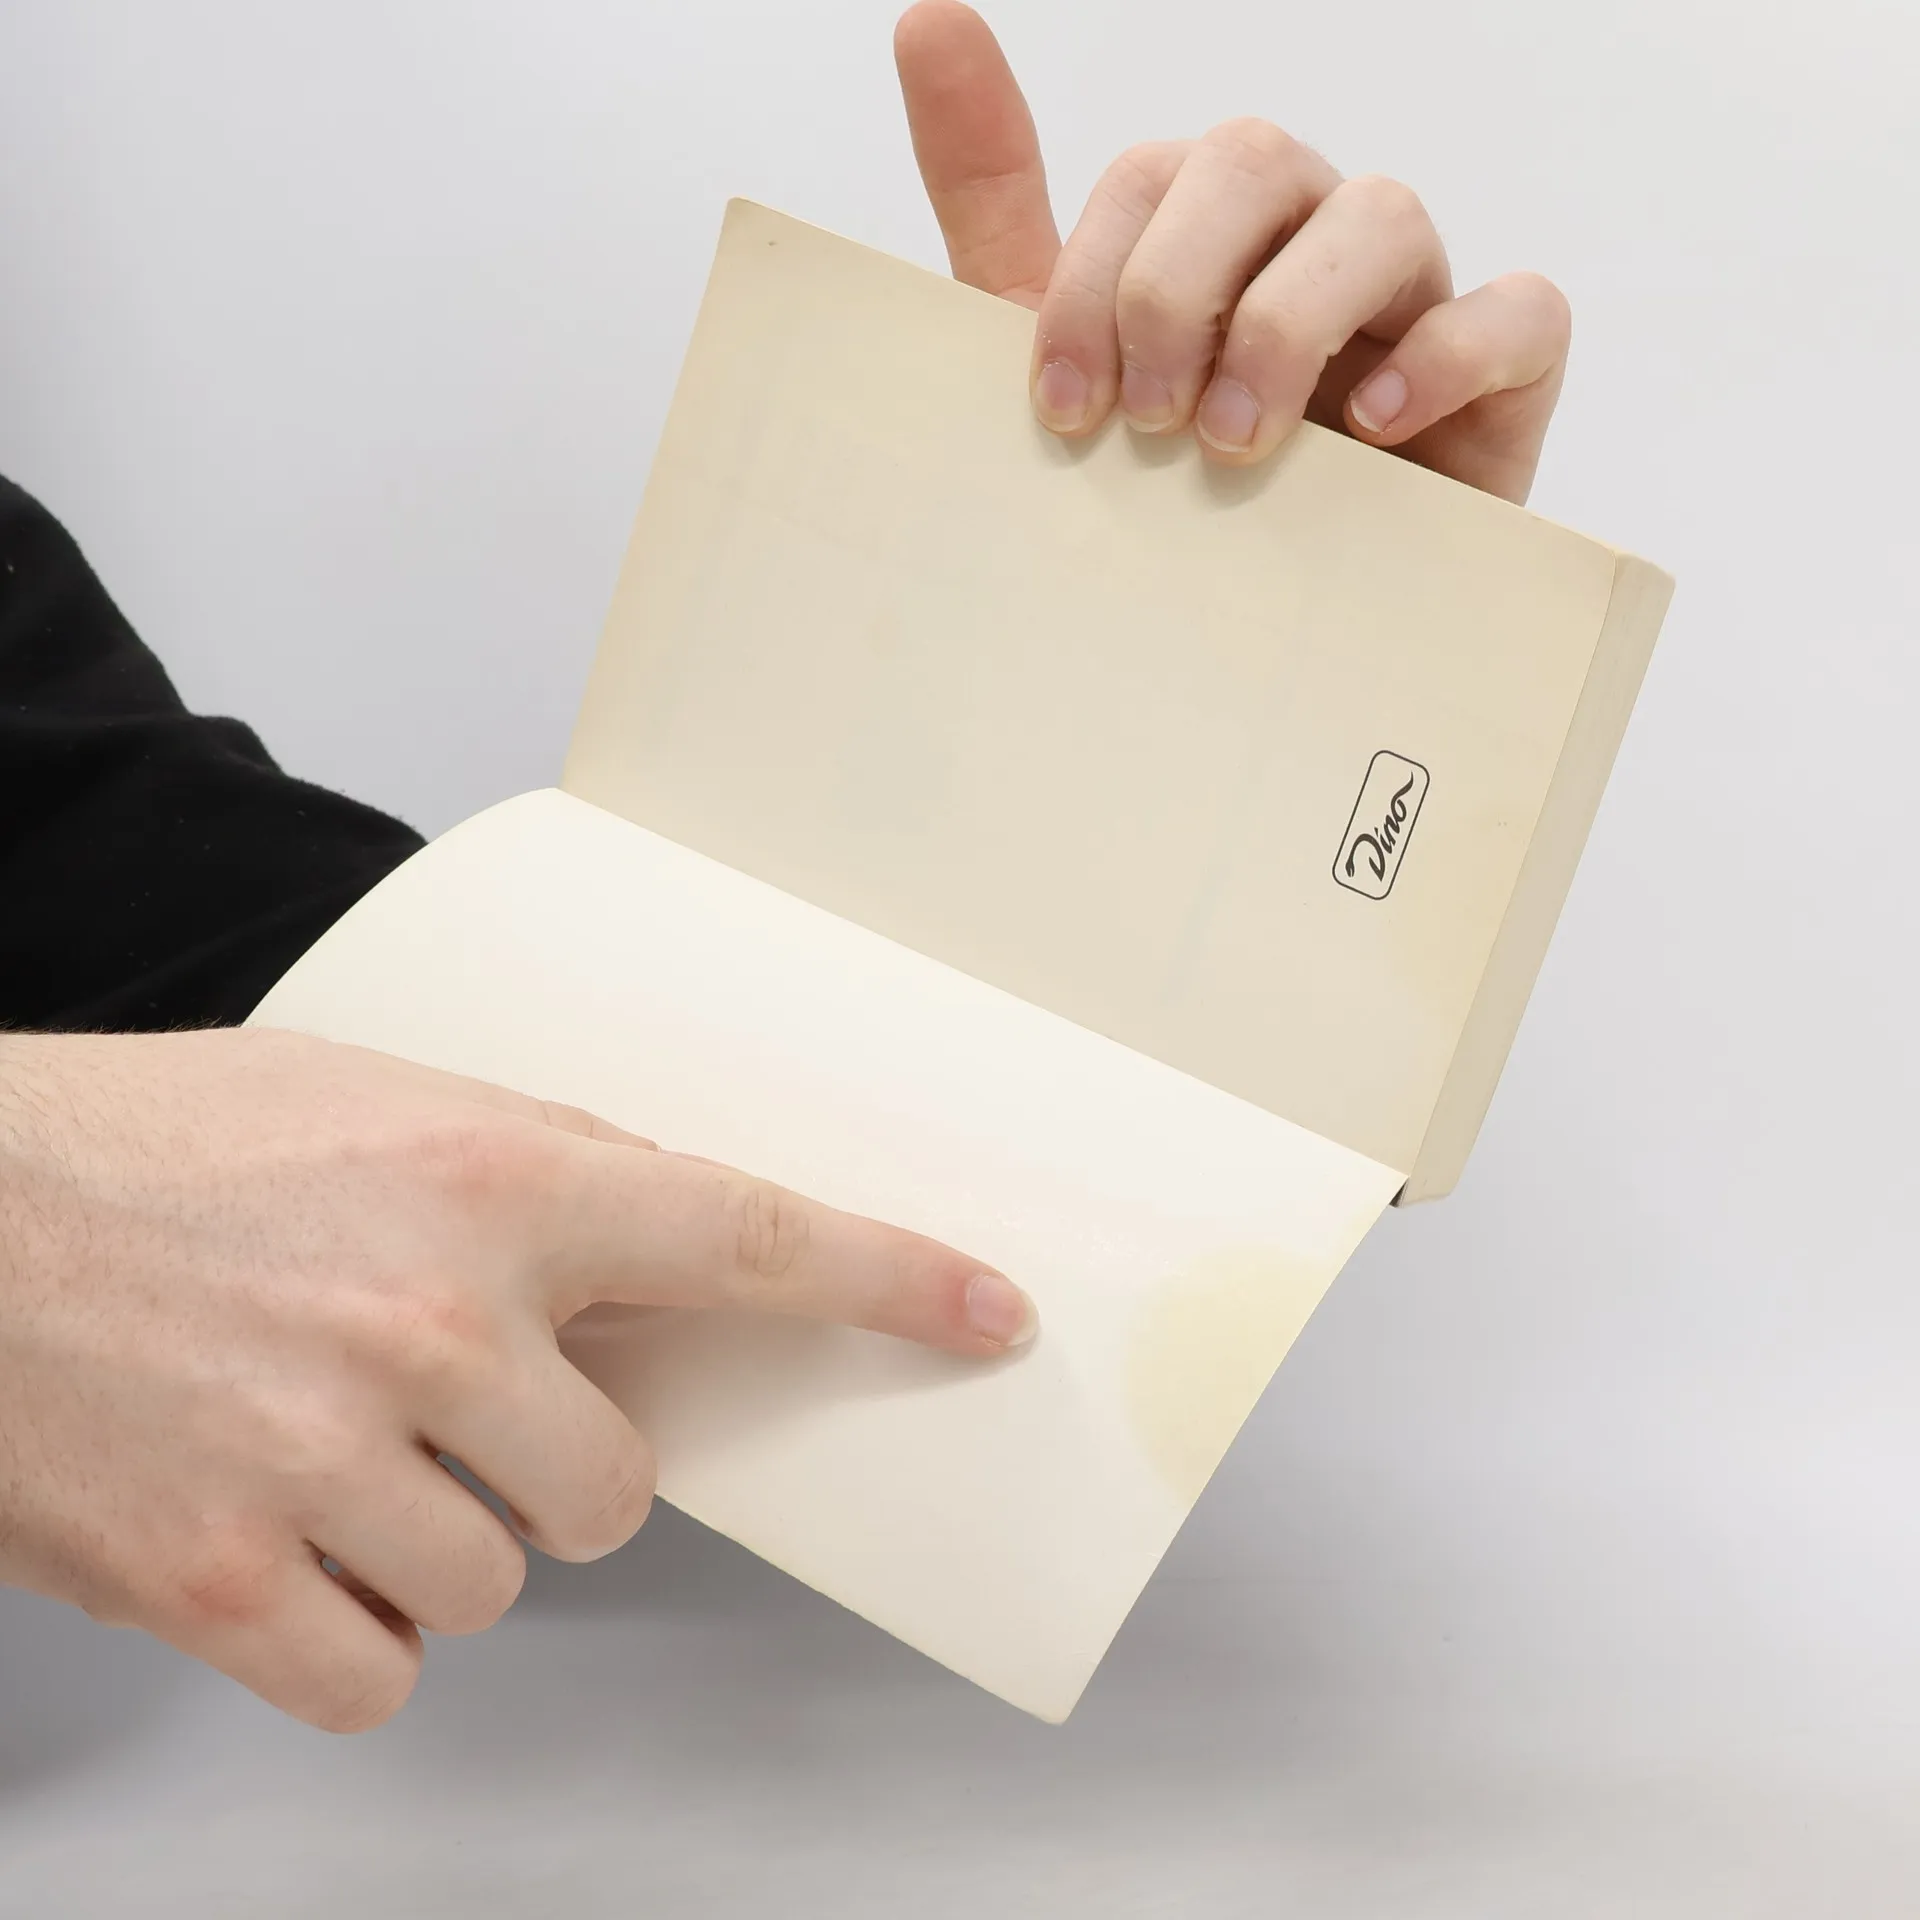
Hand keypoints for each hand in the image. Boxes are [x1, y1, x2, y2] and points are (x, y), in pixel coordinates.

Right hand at [0, 1028, 1032, 1731]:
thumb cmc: (164, 1146)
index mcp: (492, 1180)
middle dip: (555, 1461)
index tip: (985, 1313)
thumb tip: (682, 1259)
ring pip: (501, 1581)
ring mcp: (330, 1460)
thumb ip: (548, 1175)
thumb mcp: (382, 1106)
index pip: (743, 1236)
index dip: (887, 1279)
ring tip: (327, 1447)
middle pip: (617, 1485)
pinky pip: (383, 1677)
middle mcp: (433, 1321)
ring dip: (438, 1538)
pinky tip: (280, 1537)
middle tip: (446, 1404)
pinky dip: (347, 1632)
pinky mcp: (224, 1582)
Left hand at [894, 1, 1568, 502]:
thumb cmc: (1163, 511)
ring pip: (1380, 214)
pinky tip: (1376, 424)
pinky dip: (1452, 353)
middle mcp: (1303, 248)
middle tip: (1144, 424)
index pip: (1148, 177)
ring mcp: (1407, 305)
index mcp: (1203, 241)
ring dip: (1287, 323)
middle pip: (1252, 160)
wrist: (1255, 655)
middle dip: (1175, 288)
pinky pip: (1523, 313)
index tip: (1061, 411)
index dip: (1091, 279)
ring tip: (1235, 443)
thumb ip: (995, 205)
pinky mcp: (1503, 383)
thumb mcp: (1061, 372)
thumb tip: (926, 17)